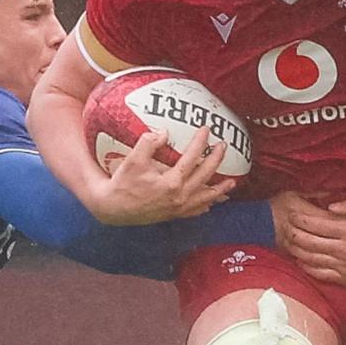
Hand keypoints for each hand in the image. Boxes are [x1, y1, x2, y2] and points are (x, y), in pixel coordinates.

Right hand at [93, 127, 234, 224]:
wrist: (113, 209)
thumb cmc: (122, 183)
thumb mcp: (133, 160)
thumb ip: (148, 143)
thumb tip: (164, 132)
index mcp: (171, 183)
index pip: (192, 158)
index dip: (200, 142)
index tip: (206, 129)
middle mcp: (179, 197)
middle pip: (205, 176)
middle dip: (216, 160)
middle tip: (223, 146)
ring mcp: (177, 208)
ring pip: (205, 198)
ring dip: (219, 189)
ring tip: (232, 183)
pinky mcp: (173, 215)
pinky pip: (195, 211)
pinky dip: (205, 206)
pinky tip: (212, 202)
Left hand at [280, 196, 345, 286]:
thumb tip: (330, 205)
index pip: (315, 224)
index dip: (300, 219)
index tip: (292, 215)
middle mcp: (342, 249)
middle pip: (308, 242)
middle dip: (293, 234)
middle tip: (285, 227)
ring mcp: (341, 265)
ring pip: (310, 259)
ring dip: (296, 250)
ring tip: (288, 243)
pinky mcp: (343, 278)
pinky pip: (318, 274)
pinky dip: (306, 267)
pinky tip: (300, 261)